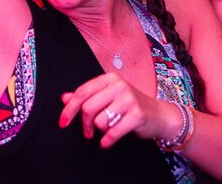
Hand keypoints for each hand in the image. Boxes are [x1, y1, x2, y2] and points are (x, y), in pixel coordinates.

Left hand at [59, 72, 179, 148]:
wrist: (158, 114)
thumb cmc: (129, 105)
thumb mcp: (108, 96)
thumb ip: (87, 96)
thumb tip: (64, 98)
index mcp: (109, 79)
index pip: (82, 92)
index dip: (69, 109)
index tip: (63, 122)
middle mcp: (119, 86)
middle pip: (88, 108)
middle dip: (85, 124)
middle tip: (87, 132)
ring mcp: (129, 99)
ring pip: (100, 121)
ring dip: (100, 131)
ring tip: (108, 129)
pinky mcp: (137, 115)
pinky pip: (112, 132)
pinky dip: (107, 140)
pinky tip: (107, 142)